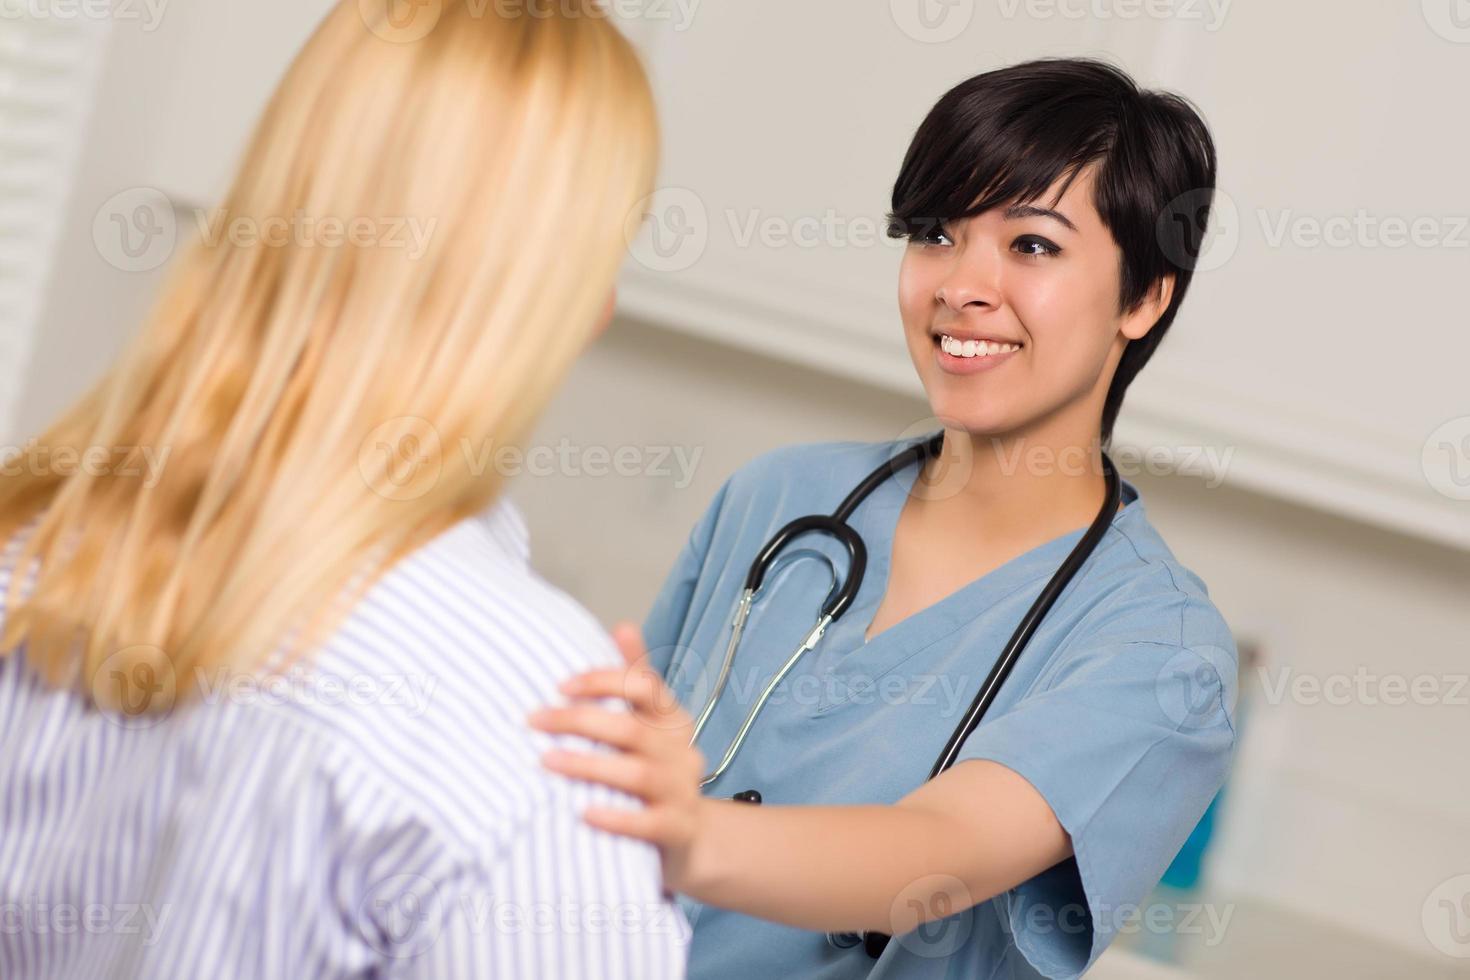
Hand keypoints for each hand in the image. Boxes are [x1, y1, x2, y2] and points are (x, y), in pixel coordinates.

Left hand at [527, 622, 708, 891]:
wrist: (692, 838)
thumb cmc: (657, 771)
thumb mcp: (651, 724)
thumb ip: (634, 680)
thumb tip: (623, 626)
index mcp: (673, 720)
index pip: (645, 687)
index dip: (604, 682)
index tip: (561, 686)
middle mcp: (682, 751)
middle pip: (633, 729)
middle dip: (579, 722)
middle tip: (535, 720)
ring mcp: (683, 792)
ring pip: (638, 774)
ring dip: (588, 766)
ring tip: (547, 761)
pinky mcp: (677, 830)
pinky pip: (648, 823)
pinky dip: (616, 817)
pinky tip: (584, 812)